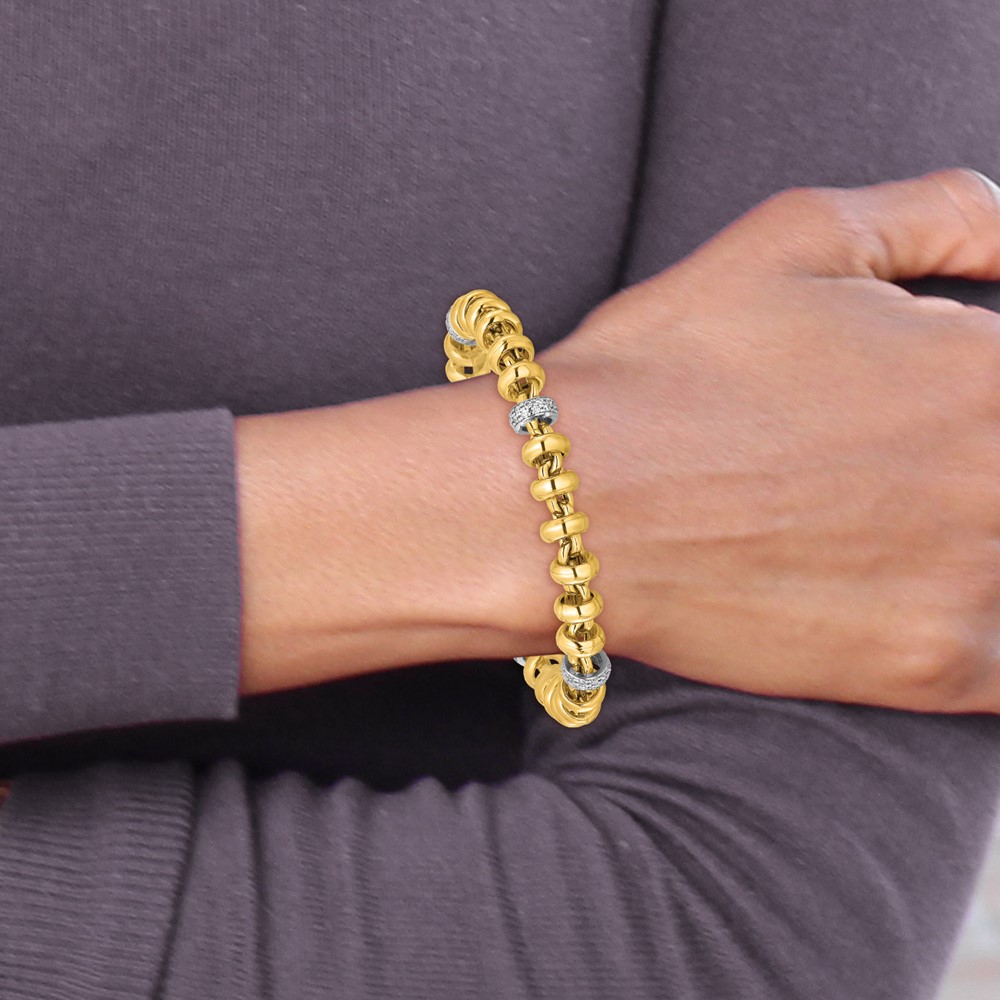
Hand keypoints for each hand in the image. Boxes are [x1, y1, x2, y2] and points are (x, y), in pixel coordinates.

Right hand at [536, 168, 999, 712]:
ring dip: (975, 540)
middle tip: (873, 469)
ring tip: (876, 521)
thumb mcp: (798, 236)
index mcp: (987, 366)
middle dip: (971, 461)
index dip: (977, 388)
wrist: (563, 505)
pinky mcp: (929, 668)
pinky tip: (921, 599)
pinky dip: (984, 631)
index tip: (926, 409)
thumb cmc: (664, 367)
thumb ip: (946, 213)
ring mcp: (975, 581)